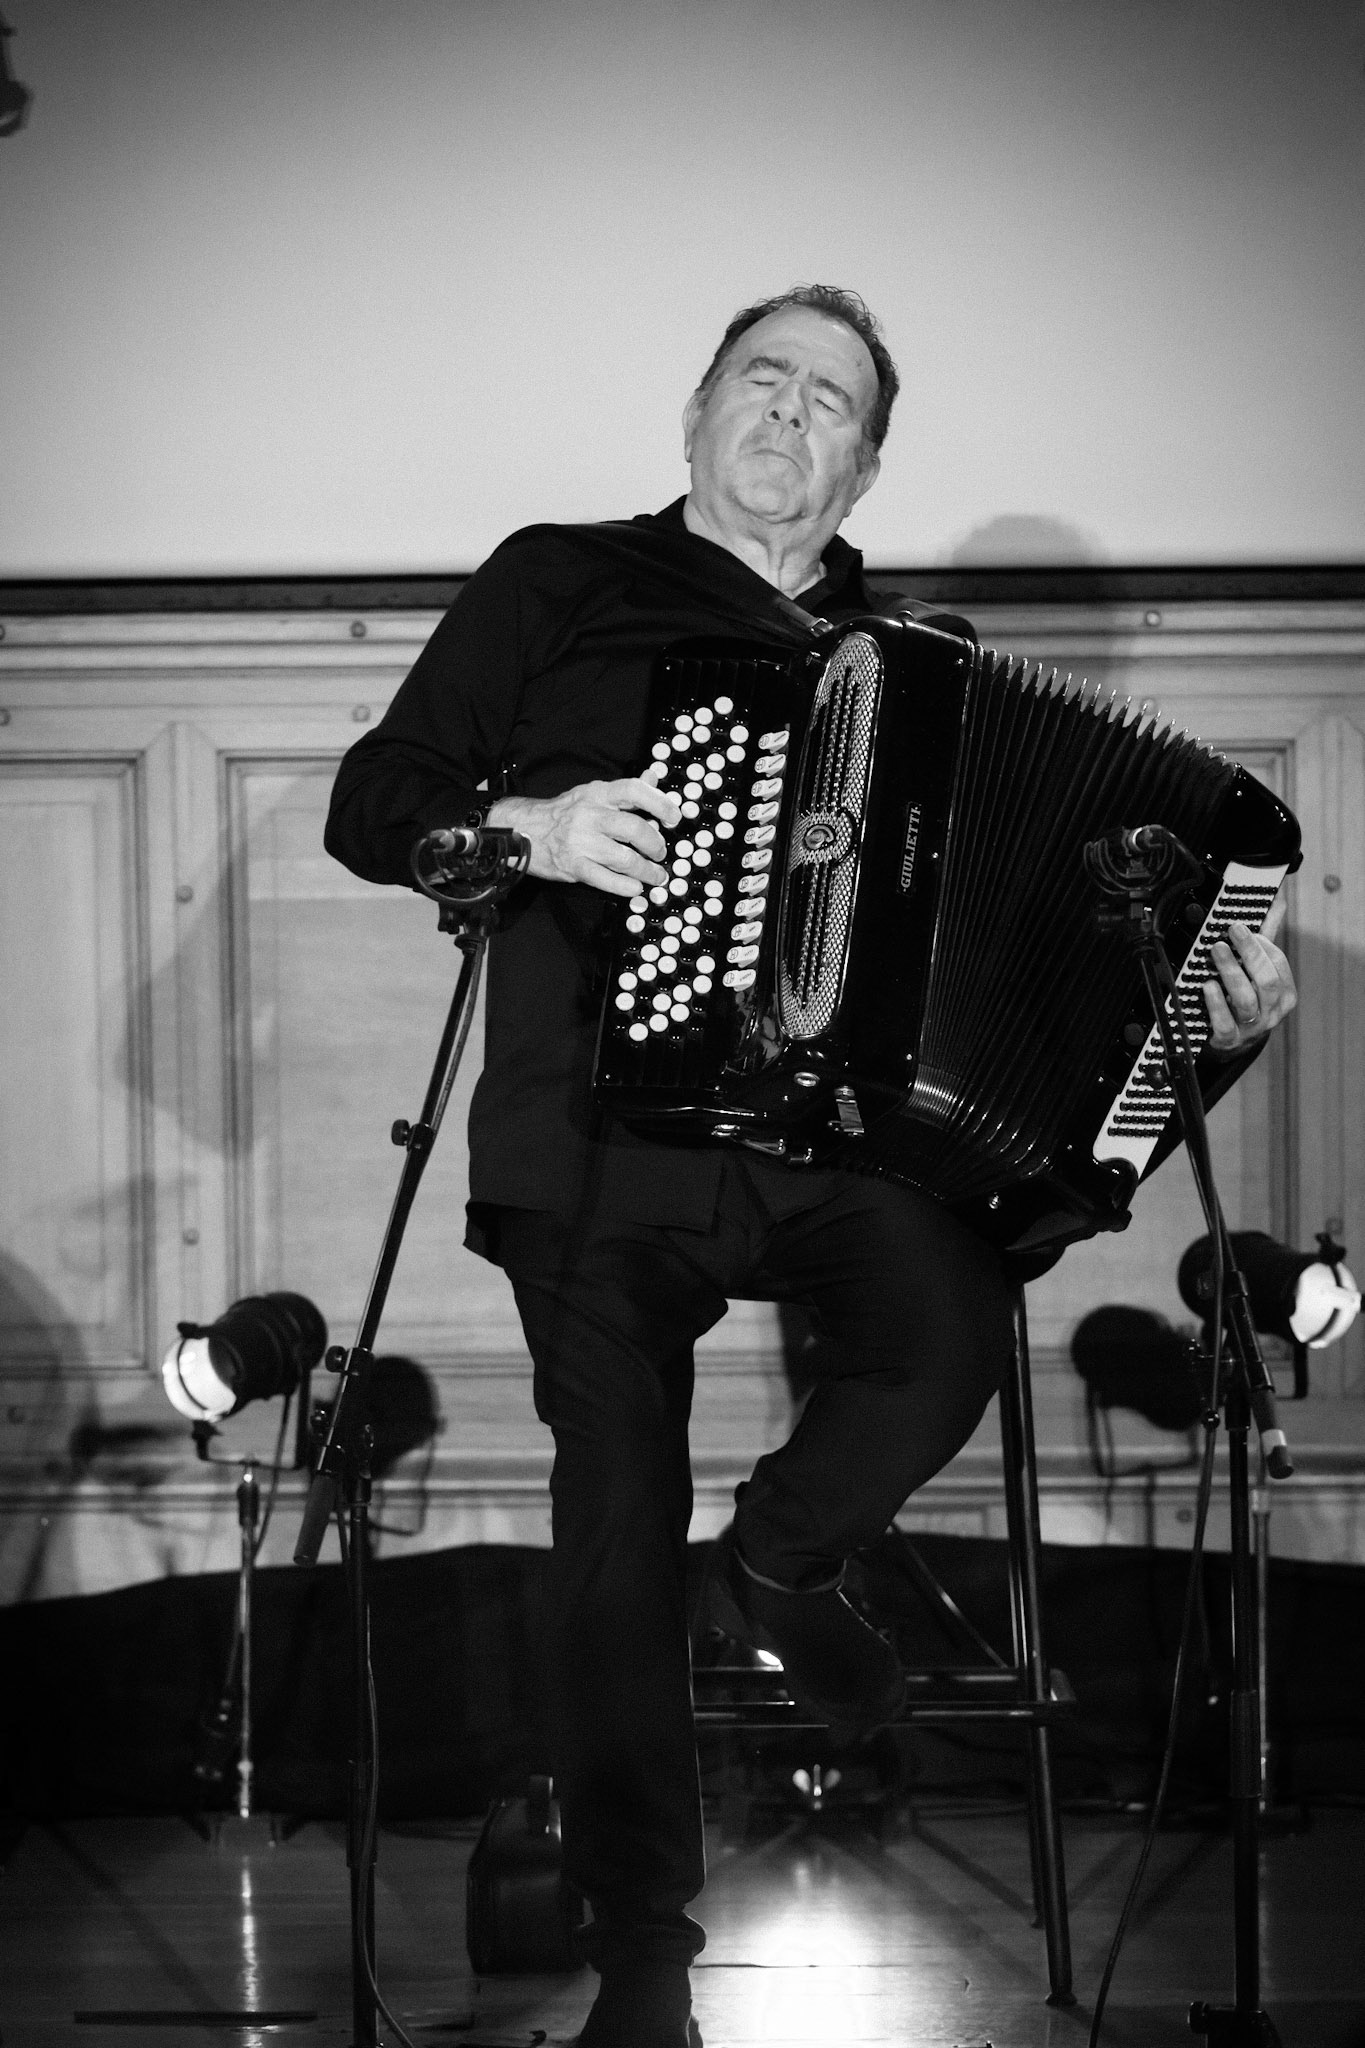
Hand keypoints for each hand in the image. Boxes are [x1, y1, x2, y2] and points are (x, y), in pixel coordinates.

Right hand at [487, 777, 681, 896]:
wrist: (522, 829)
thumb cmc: (563, 813)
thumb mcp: (592, 794)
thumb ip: (625, 790)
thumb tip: (653, 777)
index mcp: (597, 794)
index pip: (634, 791)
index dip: (660, 804)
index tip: (674, 818)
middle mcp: (589, 815)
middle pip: (634, 829)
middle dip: (656, 845)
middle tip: (661, 853)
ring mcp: (580, 841)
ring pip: (624, 858)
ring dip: (647, 871)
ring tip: (655, 876)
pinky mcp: (573, 865)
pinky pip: (605, 879)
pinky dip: (626, 886)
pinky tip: (635, 887)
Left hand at [1202, 892, 1295, 1055]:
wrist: (1232, 1042)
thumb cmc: (1247, 999)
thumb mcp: (1259, 971)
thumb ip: (1266, 938)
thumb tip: (1277, 902)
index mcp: (1284, 994)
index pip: (1279, 965)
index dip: (1262, 945)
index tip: (1243, 928)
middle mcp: (1271, 1012)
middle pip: (1267, 981)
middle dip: (1250, 954)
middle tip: (1232, 932)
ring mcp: (1251, 1027)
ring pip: (1246, 1000)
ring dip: (1231, 972)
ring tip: (1216, 950)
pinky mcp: (1228, 1039)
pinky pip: (1224, 1023)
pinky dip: (1215, 1003)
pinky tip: (1208, 985)